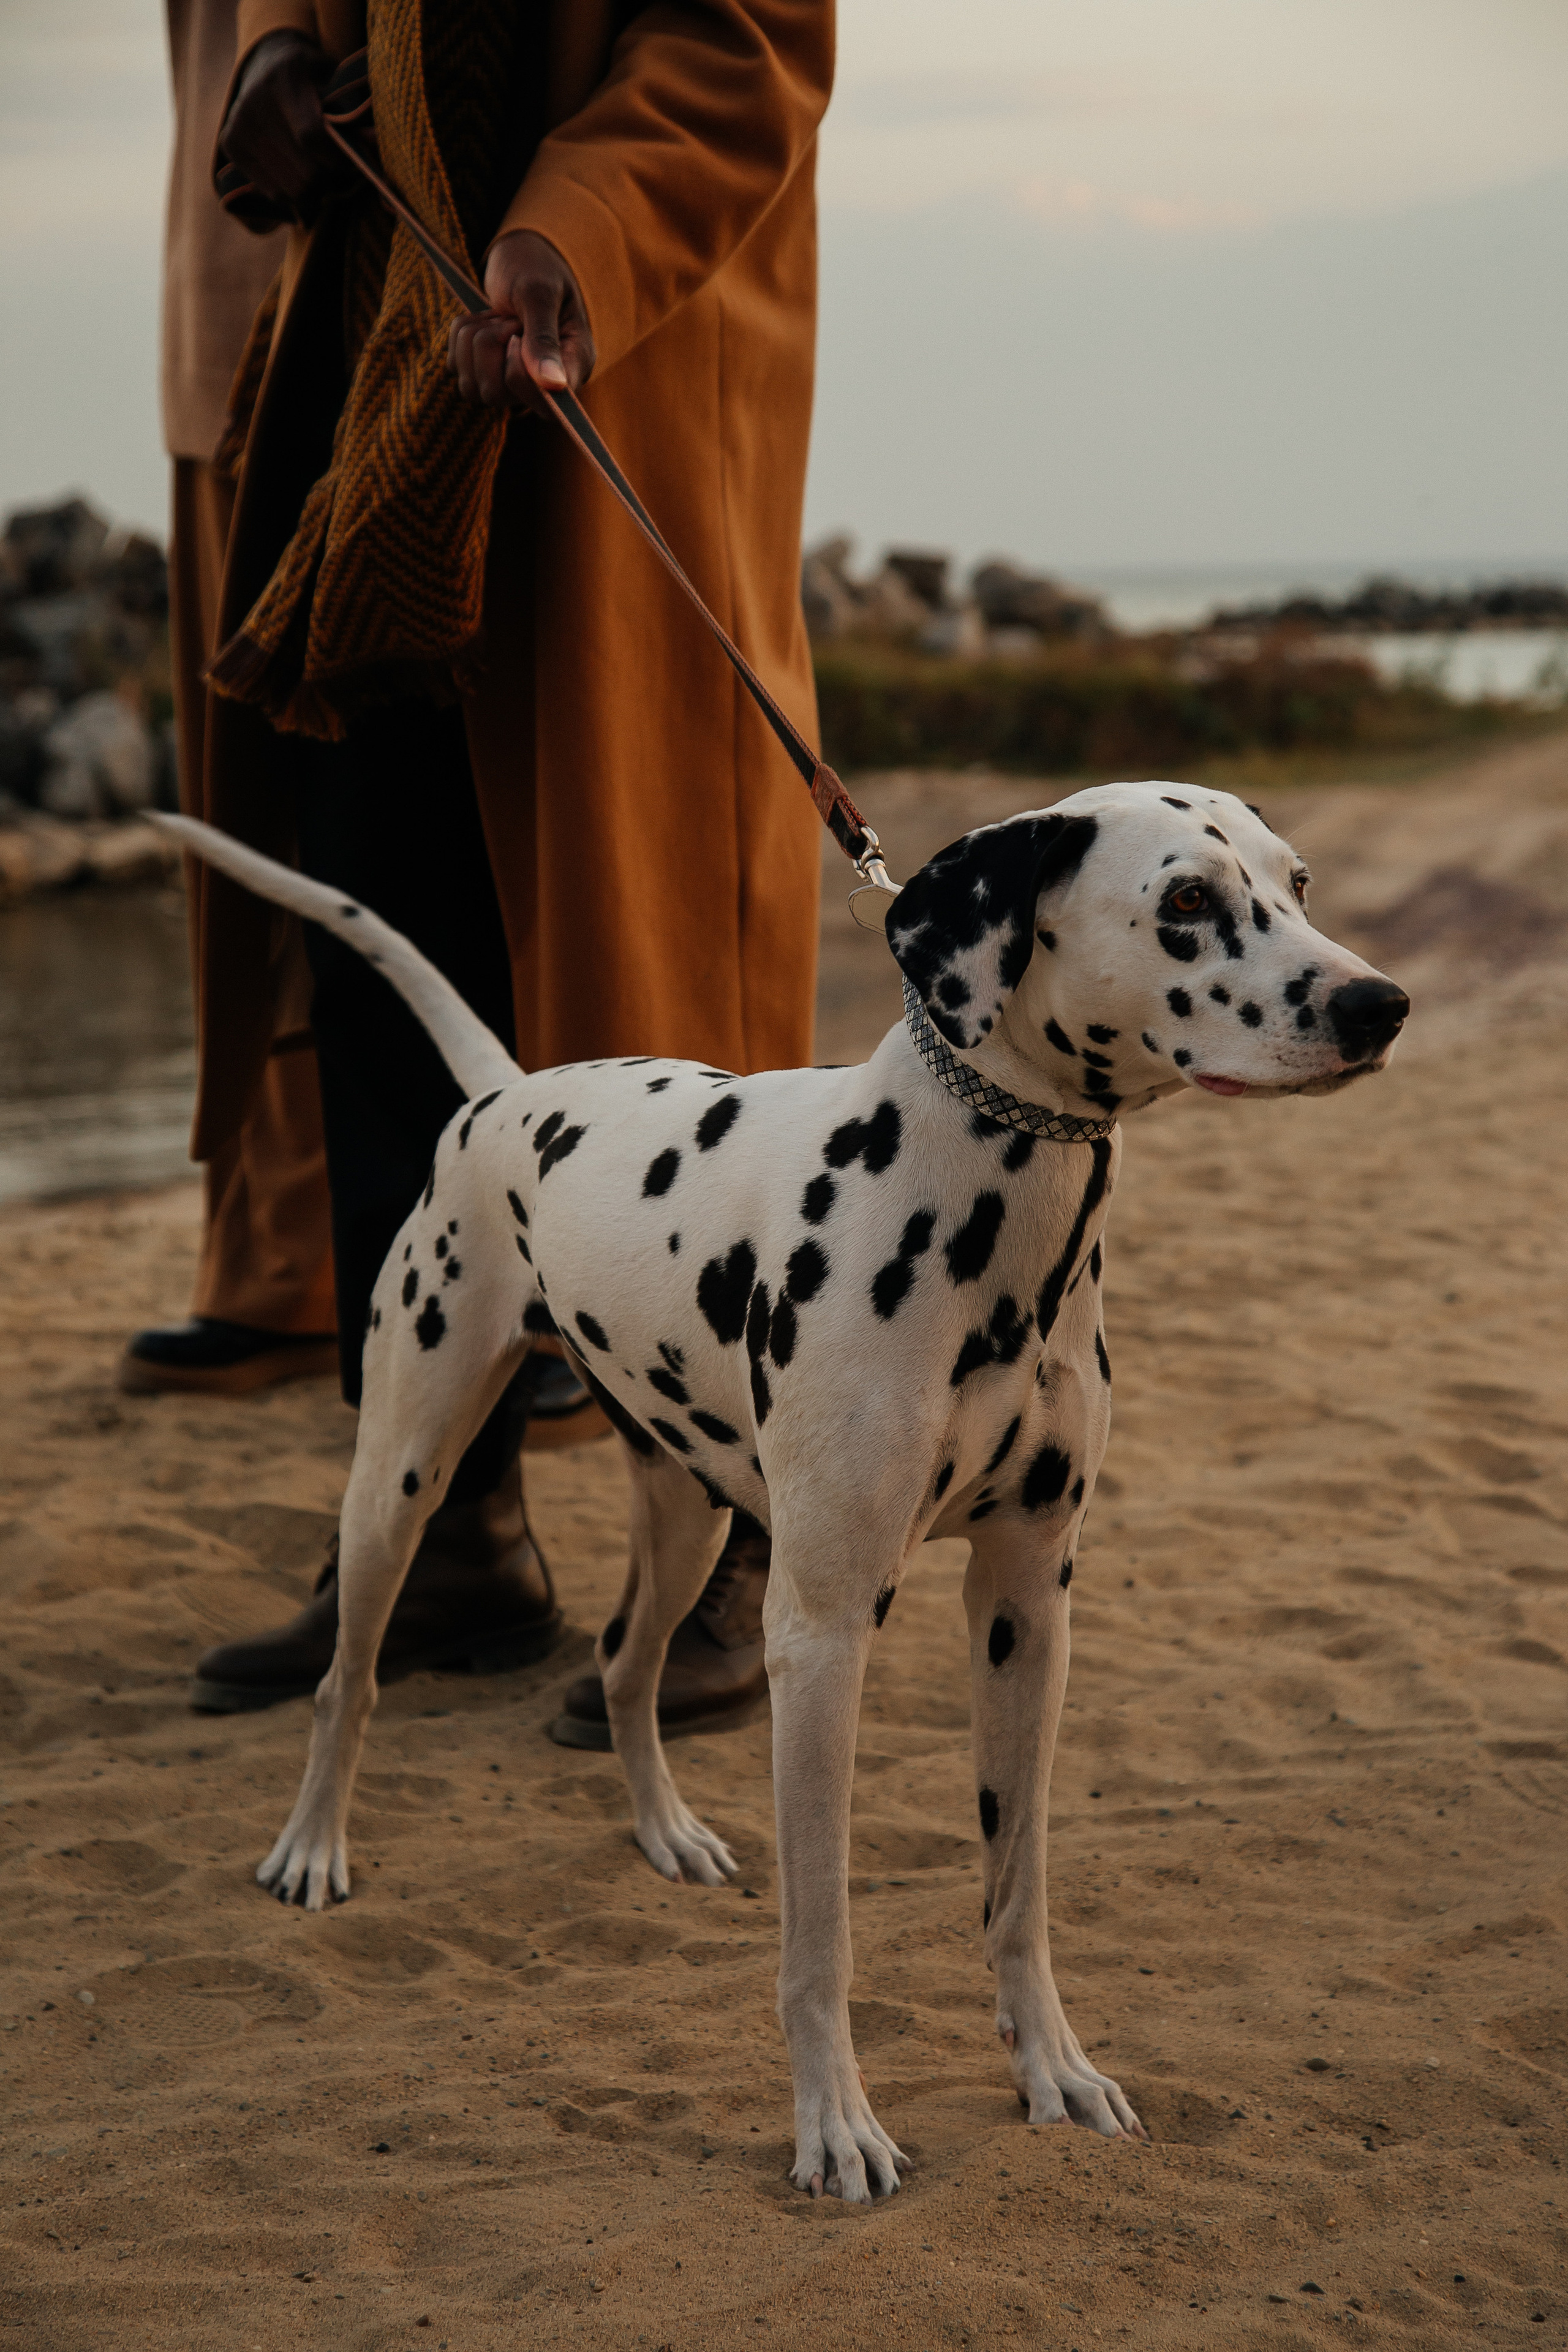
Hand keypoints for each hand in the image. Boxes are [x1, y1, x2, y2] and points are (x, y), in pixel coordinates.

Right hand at [219, 32, 344, 223]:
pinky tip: (300, 177)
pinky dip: (294, 194)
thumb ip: (357, 115)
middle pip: (303, 172)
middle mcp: (254, 99)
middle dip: (329, 180)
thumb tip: (373, 142)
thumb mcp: (337, 85)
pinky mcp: (229, 143)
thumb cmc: (315, 80)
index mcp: (285, 77)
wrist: (269, 65)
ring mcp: (238, 123)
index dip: (338, 159)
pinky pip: (273, 192)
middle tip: (338, 171)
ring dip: (314, 192)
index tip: (352, 163)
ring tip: (320, 173)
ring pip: (290, 190)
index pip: (312, 135)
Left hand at [447, 231, 595, 409]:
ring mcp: (511, 383)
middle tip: (510, 318)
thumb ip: (543, 337)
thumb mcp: (539, 293)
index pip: (546, 404)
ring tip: (497, 317)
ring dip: (474, 339)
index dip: (519, 375)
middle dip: (491, 345)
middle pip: (496, 394)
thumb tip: (553, 385)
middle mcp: (543, 385)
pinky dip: (460, 337)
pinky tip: (484, 321)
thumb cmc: (536, 268)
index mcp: (573, 367)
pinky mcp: (482, 374)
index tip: (516, 335)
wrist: (520, 256)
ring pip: (471, 386)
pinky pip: (456, 368)